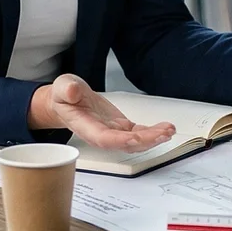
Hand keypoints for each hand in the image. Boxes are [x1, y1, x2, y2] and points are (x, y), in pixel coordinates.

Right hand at [30, 74, 176, 151]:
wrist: (69, 99)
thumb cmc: (65, 95)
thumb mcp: (62, 86)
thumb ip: (67, 89)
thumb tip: (73, 91)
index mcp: (86, 127)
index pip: (103, 138)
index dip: (120, 141)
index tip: (136, 138)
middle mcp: (101, 134)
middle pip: (124, 144)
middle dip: (145, 141)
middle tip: (163, 134)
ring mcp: (113, 132)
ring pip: (135, 141)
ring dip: (153, 138)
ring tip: (169, 131)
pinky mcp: (122, 127)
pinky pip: (140, 133)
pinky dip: (154, 131)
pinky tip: (166, 128)